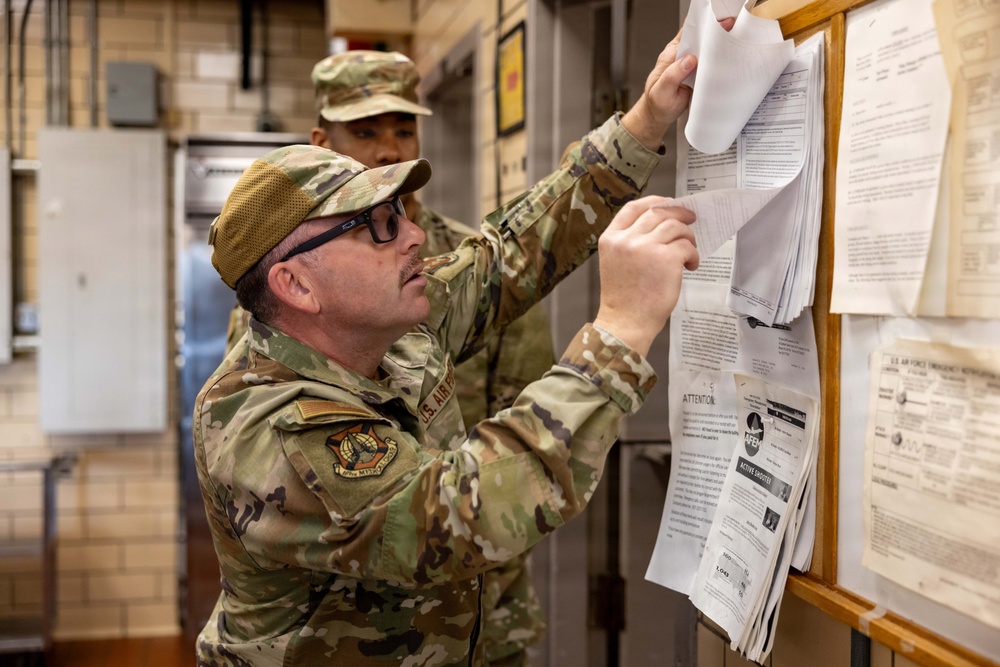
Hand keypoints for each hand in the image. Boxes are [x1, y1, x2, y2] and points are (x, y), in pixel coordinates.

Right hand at [593, 196, 697, 356]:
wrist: (625, 324)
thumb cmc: (624, 300)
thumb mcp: (616, 263)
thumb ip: (630, 242)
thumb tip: (661, 226)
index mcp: (611, 239)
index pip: (633, 208)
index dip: (654, 201)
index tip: (668, 203)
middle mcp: (626, 239)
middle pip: (658, 213)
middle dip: (678, 213)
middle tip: (690, 219)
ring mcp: (645, 247)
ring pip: (675, 227)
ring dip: (688, 237)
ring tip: (689, 253)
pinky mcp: (665, 259)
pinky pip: (686, 246)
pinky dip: (693, 254)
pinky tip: (690, 266)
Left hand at [622, 17, 736, 150]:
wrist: (658, 115)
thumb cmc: (656, 103)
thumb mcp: (661, 91)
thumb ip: (672, 75)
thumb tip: (688, 60)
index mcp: (671, 54)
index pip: (687, 33)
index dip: (702, 27)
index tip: (716, 26)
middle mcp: (682, 56)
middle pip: (701, 38)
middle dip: (716, 34)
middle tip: (731, 33)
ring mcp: (692, 65)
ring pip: (708, 51)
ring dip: (720, 48)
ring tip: (734, 46)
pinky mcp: (699, 74)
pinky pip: (711, 64)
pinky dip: (720, 62)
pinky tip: (729, 62)